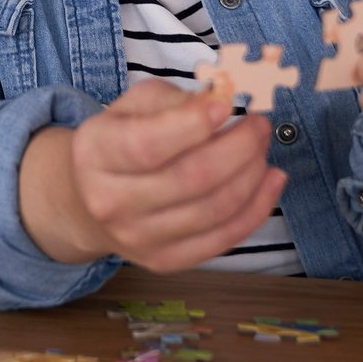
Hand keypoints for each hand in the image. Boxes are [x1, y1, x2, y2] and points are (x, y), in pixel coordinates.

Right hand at [24, 80, 287, 272]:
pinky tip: (271, 180)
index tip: (226, 106)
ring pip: (214, 209)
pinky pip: (223, 239)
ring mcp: (137, 238)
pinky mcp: (164, 261)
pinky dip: (258, 208)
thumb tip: (221, 103)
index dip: (194, 125)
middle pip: (192, 178)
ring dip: (252, 175)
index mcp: (95, 152)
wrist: (90, 200)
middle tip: (259, 126)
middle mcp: (110, 201)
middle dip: (240, 147)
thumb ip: (174, 100)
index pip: (148, 144)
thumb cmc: (122, 140)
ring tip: (262, 150)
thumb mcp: (135, 105)